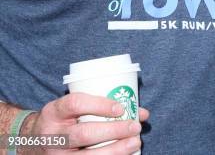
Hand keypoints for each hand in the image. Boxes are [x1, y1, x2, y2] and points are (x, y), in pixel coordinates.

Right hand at [19, 93, 148, 153]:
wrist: (33, 141)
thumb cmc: (63, 119)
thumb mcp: (70, 107)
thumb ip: (99, 105)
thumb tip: (142, 112)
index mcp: (54, 111)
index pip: (75, 103)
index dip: (99, 105)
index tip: (120, 108)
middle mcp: (53, 134)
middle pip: (84, 134)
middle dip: (113, 131)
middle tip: (135, 127)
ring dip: (116, 150)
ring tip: (135, 142)